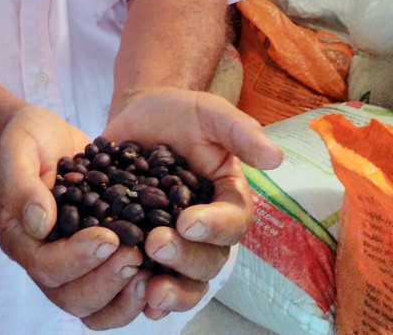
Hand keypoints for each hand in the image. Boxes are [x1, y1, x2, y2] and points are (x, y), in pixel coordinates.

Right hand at [0, 106, 154, 328]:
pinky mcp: (96, 259)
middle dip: (106, 281)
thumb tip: (40, 224)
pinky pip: (113, 293)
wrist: (46, 135)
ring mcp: (71, 263)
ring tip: (150, 272)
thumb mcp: (17, 148)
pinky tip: (159, 273)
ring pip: (94, 307)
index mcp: (21, 238)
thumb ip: (23, 184)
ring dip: (123, 297)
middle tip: (136, 255)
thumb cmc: (27, 139)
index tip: (109, 237)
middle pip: (72, 298)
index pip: (47, 266)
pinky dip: (135, 293)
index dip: (78, 258)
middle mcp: (44, 260)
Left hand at [104, 87, 283, 321]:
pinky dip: (145, 296)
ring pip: (186, 281)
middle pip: (209, 260)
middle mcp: (208, 230)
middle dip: (185, 257)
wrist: (137, 118)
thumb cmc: (178, 114)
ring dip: (172, 290)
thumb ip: (239, 131)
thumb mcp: (208, 112)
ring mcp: (178, 243)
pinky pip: (153, 282)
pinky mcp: (145, 248)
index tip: (188, 221)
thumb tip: (275, 157)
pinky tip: (135, 299)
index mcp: (228, 199)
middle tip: (155, 243)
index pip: (233, 222)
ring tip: (148, 290)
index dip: (215, 227)